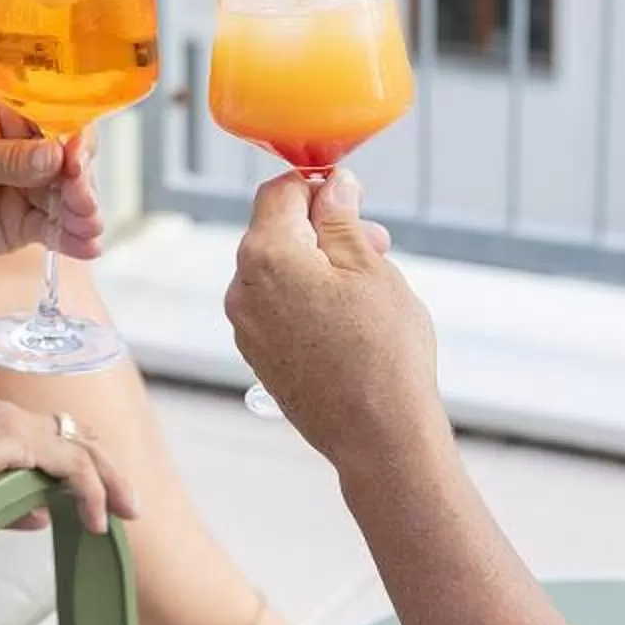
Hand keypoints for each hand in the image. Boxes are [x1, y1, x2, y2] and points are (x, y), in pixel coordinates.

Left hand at [0, 91, 104, 268]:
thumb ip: (3, 159)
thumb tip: (53, 156)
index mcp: (3, 110)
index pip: (51, 113)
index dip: (70, 133)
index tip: (75, 155)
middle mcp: (21, 145)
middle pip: (68, 156)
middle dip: (81, 177)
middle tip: (80, 197)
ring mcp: (23, 186)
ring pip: (67, 194)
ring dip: (84, 209)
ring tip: (88, 225)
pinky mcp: (19, 223)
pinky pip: (53, 229)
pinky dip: (73, 238)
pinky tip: (87, 246)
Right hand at [0, 398, 137, 535]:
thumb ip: (6, 503)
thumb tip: (39, 518)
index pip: (51, 435)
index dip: (79, 461)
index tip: (96, 492)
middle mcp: (9, 416)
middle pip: (78, 436)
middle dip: (108, 470)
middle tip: (128, 504)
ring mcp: (16, 425)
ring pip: (85, 449)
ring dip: (110, 481)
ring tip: (125, 514)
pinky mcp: (19, 443)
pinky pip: (73, 467)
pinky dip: (91, 493)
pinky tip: (96, 521)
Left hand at [224, 170, 437, 464]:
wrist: (378, 438)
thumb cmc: (382, 351)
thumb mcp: (370, 268)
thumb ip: (342, 219)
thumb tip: (332, 186)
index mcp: (265, 255)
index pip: (279, 192)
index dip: (318, 187)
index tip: (355, 199)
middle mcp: (242, 289)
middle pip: (276, 232)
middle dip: (324, 229)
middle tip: (377, 244)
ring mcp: (246, 327)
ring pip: (278, 272)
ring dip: (319, 265)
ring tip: (369, 285)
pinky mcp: (258, 356)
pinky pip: (277, 308)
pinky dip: (307, 299)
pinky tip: (348, 319)